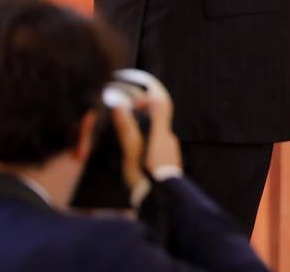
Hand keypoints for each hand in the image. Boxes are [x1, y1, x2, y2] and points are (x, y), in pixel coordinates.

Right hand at [109, 73, 182, 194]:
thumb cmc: (146, 176)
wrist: (162, 201)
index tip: (133, 88)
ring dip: (142, 124)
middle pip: (158, 116)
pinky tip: (133, 147)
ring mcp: (169, 151)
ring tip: (124, 126)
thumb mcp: (132, 151)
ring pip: (156, 130)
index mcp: (162, 133)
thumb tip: (120, 105)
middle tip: (125, 107)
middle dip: (142, 108)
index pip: (160, 103)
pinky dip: (145, 137)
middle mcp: (169, 139)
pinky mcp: (166, 162)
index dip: (149, 92)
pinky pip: (156, 142)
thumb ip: (127, 127)